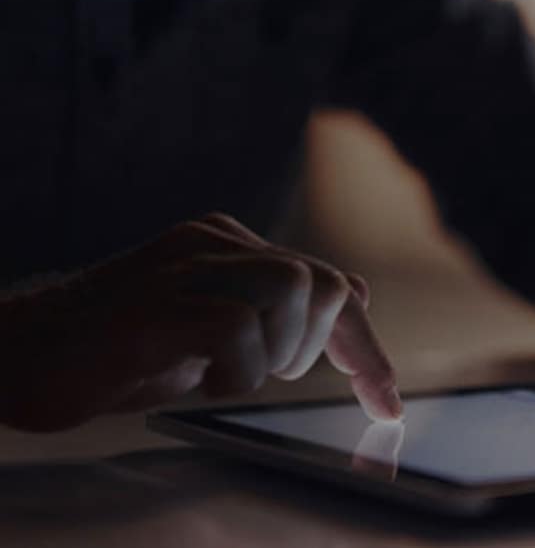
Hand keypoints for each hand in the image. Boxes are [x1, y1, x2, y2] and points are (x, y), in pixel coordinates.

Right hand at [0, 213, 401, 430]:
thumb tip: (354, 291)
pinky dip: (237, 369)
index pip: (326, 281)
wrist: (18, 357)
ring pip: (293, 288)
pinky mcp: (156, 303)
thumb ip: (279, 312)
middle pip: (322, 281)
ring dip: (281, 352)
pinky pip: (237, 326)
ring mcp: (183, 267)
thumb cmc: (117, 354)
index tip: (387, 401)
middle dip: (332, 347)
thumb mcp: (214, 337)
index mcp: (228, 246)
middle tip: (278, 376)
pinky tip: (199, 380)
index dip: (364, 343)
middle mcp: (213, 244)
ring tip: (231, 373)